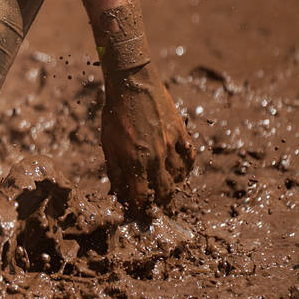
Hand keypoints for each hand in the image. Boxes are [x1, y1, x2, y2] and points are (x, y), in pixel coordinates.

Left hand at [101, 63, 195, 212]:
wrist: (133, 84)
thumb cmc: (115, 115)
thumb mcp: (109, 145)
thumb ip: (116, 171)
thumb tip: (120, 195)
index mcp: (133, 161)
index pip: (141, 197)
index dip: (141, 209)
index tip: (140, 214)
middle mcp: (155, 157)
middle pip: (164, 192)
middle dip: (160, 205)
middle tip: (157, 210)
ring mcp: (171, 145)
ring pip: (179, 178)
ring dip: (173, 189)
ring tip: (167, 194)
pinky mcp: (182, 133)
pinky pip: (190, 158)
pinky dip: (186, 169)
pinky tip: (181, 172)